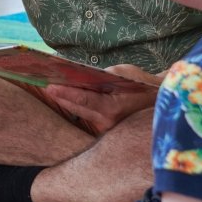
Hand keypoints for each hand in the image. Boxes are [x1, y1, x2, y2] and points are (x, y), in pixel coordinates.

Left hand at [44, 68, 159, 133]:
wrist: (159, 100)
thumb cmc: (141, 84)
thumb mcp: (121, 73)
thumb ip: (100, 76)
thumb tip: (78, 75)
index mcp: (112, 109)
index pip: (83, 100)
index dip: (65, 92)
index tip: (50, 86)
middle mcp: (107, 122)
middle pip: (77, 108)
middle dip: (60, 96)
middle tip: (43, 84)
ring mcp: (106, 128)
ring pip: (79, 113)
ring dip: (65, 101)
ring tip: (50, 89)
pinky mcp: (105, 128)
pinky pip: (86, 116)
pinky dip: (75, 106)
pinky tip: (63, 96)